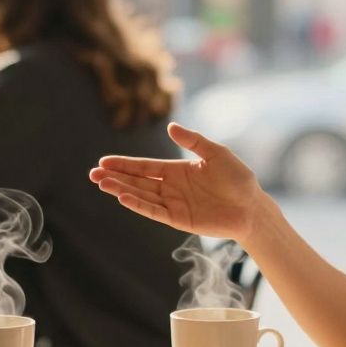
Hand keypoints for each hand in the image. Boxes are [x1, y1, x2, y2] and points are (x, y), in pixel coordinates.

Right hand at [89, 123, 267, 240]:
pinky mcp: (179, 220)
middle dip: (115, 177)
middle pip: (137, 181)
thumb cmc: (238, 179)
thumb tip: (170, 126)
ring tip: (102, 184)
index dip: (124, 164)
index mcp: (177, 170)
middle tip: (92, 174)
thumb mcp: (215, 153)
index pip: (144, 166)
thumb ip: (193, 140)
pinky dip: (139, 205)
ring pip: (141, 196)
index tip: (103, 162)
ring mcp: (174, 204)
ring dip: (121, 190)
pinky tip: (123, 197)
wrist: (252, 207)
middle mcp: (171, 187)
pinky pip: (155, 211)